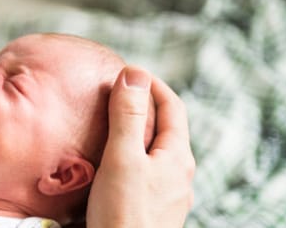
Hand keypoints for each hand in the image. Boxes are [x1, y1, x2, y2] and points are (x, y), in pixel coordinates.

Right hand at [86, 66, 194, 227]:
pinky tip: (108, 164)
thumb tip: (134, 74)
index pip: (173, 106)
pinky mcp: (150, 210)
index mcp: (178, 157)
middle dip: (141, 106)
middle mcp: (178, 175)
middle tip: (113, 93)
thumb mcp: (123, 158)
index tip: (127, 72)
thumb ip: (128, 116)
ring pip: (153, 153)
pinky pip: (143, 173)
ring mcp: (166, 195)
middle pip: (164, 129)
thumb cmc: (123, 213)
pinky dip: (127, 157)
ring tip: (107, 124)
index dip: (151, 84)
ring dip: (133, 133)